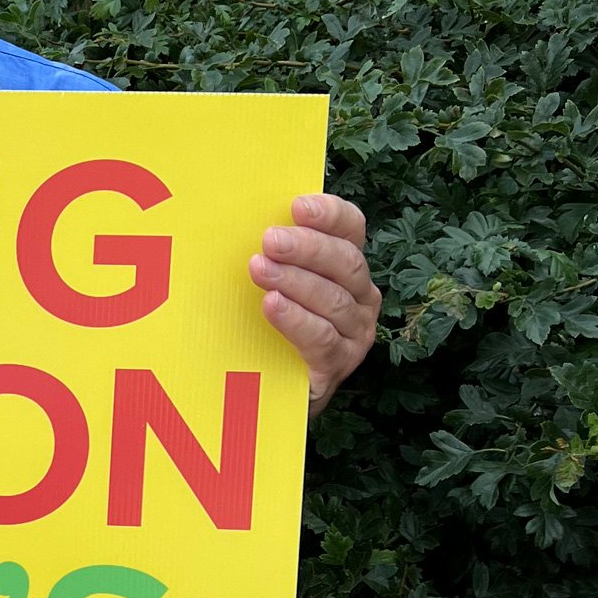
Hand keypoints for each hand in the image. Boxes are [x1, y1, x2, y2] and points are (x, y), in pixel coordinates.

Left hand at [249, 193, 380, 417]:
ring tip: (260, 270)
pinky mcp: (337, 366)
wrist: (269, 391)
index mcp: (347, 266)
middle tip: (270, 240)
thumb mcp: (271, 281)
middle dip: (307, 247)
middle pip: (345, 262)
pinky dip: (296, 320)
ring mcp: (355, 334)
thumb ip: (271, 253)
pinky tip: (272, 305)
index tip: (298, 206)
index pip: (351, 229)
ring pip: (334, 300)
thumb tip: (237, 216)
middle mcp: (360, 297)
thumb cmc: (267, 325)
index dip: (330, 214)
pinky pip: (322, 339)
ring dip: (295, 281)